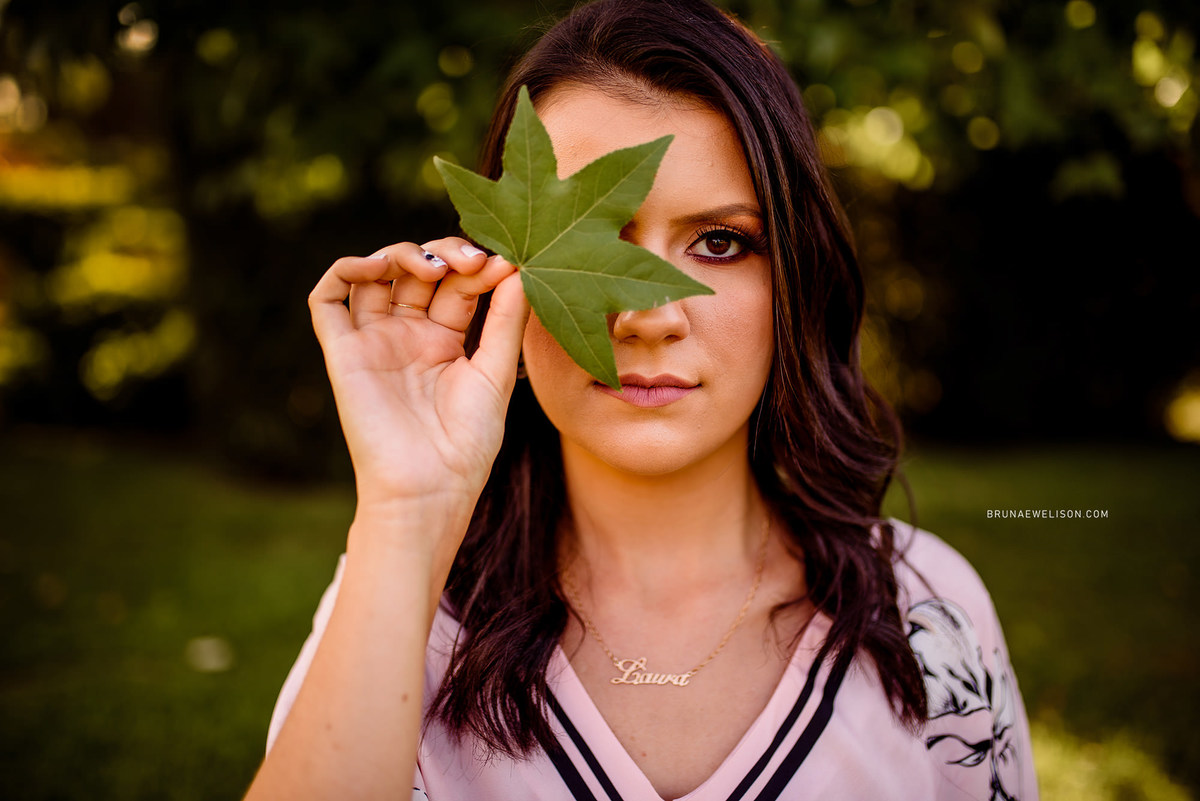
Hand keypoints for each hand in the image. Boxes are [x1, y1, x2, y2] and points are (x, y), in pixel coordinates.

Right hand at [308, 238, 528, 530]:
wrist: (429, 487)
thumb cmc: (467, 442)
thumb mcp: (495, 374)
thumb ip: (506, 321)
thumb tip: (520, 269)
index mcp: (444, 342)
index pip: (456, 284)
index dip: (477, 266)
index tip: (505, 263)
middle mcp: (406, 336)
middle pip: (417, 272)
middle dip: (446, 254)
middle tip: (473, 258)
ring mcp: (373, 341)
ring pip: (374, 275)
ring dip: (401, 254)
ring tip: (433, 265)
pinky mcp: (343, 352)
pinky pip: (327, 299)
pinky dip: (347, 270)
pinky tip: (378, 267)